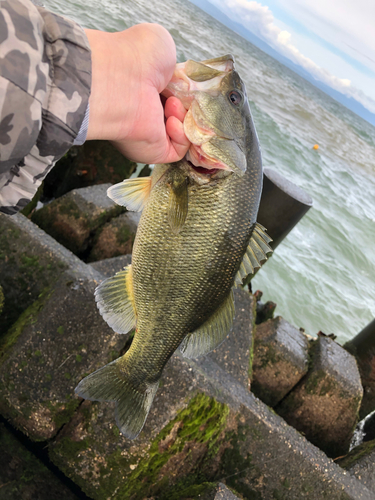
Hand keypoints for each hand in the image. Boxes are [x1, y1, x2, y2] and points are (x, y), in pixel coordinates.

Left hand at [85, 24, 189, 163]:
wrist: (122, 79)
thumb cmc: (135, 58)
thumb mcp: (161, 45)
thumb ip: (172, 64)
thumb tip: (180, 82)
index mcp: (144, 90)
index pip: (172, 95)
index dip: (184, 91)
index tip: (185, 83)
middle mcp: (145, 114)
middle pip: (181, 114)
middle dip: (187, 104)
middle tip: (178, 93)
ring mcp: (148, 135)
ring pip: (183, 133)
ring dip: (183, 117)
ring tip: (171, 104)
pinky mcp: (154, 152)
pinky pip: (178, 151)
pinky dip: (182, 135)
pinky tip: (169, 119)